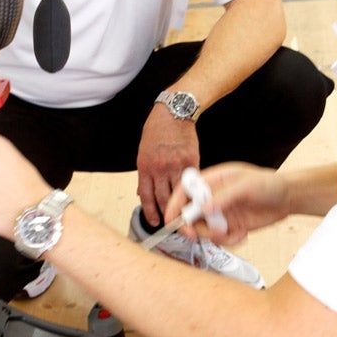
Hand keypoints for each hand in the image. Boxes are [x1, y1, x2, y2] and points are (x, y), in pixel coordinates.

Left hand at [136, 107, 199, 224]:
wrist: (174, 114)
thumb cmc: (157, 131)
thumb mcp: (143, 153)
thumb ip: (145, 175)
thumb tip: (143, 194)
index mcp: (145, 167)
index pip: (147, 197)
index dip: (151, 213)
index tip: (155, 222)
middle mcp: (160, 168)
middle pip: (164, 199)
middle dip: (167, 214)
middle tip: (172, 222)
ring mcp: (176, 164)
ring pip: (180, 193)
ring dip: (181, 206)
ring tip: (183, 213)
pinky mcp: (192, 160)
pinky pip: (192, 181)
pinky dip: (192, 191)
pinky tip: (193, 197)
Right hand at [165, 162, 287, 245]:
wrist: (288, 198)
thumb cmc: (270, 184)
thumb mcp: (247, 186)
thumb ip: (225, 196)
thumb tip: (204, 208)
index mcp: (212, 180)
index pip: (185, 191)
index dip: (174, 205)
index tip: (172, 220)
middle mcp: (212, 197)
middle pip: (188, 214)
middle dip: (190, 227)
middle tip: (195, 235)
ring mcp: (220, 213)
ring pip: (203, 230)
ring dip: (213, 236)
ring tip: (230, 233)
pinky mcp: (229, 227)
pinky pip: (219, 239)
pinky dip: (228, 241)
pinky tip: (242, 235)